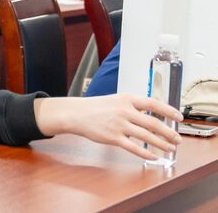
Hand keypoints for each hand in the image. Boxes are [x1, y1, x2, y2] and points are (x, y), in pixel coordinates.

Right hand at [34, 94, 183, 160]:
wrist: (76, 114)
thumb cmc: (97, 107)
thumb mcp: (117, 100)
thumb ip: (134, 106)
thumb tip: (154, 115)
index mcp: (127, 99)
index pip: (154, 104)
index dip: (169, 111)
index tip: (179, 118)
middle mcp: (124, 111)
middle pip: (153, 123)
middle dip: (169, 133)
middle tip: (177, 139)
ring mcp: (118, 125)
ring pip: (146, 136)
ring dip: (161, 144)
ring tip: (170, 148)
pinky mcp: (112, 138)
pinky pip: (133, 147)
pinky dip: (146, 153)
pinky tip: (153, 156)